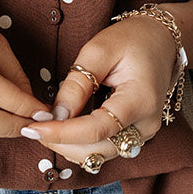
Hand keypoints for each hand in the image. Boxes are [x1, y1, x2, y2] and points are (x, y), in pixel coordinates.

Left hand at [20, 15, 178, 165]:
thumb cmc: (131, 39)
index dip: (62, 133)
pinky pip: (105, 147)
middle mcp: (147, 124)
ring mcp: (144, 133)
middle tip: (32, 128)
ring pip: (100, 154)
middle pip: (98, 150)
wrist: (160, 40)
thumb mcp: (98, 51)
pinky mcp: (136, 134)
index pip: (97, 129)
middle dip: (61, 144)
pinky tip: (64, 127)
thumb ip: (77, 84)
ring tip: (45, 126)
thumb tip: (56, 116)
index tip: (33, 128)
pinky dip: (81, 142)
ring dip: (69, 146)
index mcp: (141, 99)